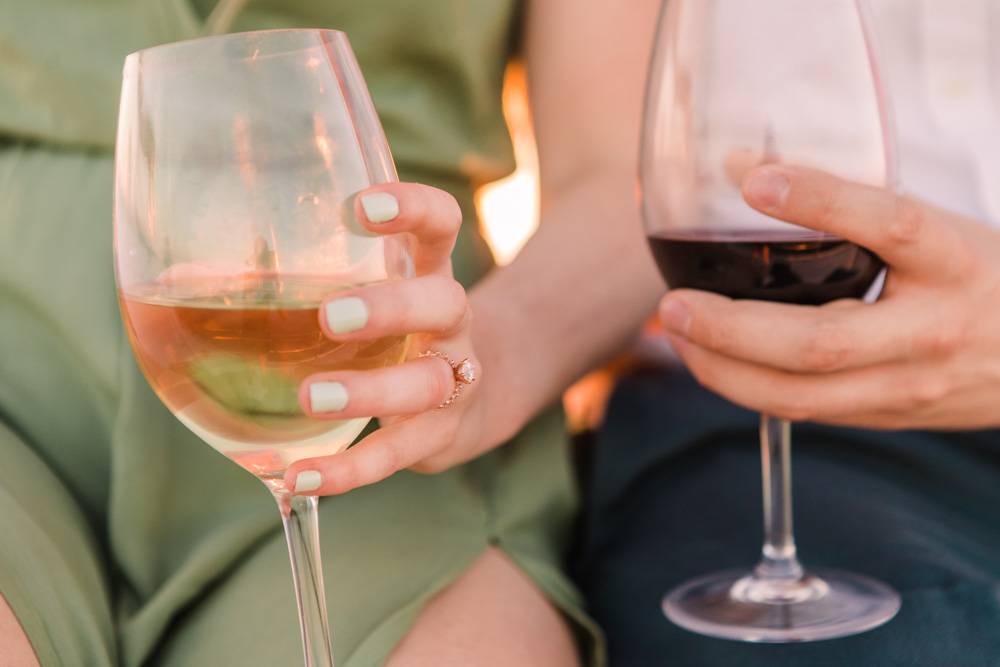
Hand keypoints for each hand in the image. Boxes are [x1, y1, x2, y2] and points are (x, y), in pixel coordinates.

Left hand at [283, 182, 486, 494]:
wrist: (467, 402)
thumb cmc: (390, 333)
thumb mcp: (364, 292)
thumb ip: (290, 282)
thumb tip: (178, 279)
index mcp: (426, 271)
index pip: (442, 223)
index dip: (413, 209)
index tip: (362, 207)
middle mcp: (449, 323)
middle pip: (444, 303)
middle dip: (393, 307)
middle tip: (332, 317)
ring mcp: (452, 381)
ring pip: (427, 384)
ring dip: (370, 392)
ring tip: (312, 398)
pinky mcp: (437, 436)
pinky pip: (397, 455)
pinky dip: (350, 470)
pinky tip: (300, 477)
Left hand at [658, 165, 999, 429]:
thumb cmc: (979, 276)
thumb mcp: (934, 226)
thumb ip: (845, 198)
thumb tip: (738, 164)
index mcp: (954, 260)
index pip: (891, 225)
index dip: (822, 202)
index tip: (755, 181)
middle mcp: (933, 330)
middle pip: (820, 342)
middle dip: (731, 329)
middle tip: (673, 304)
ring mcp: (909, 384)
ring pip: (801, 394)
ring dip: (724, 370)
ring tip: (677, 336)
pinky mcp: (888, 417)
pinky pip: (805, 410)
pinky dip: (747, 387)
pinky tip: (711, 362)